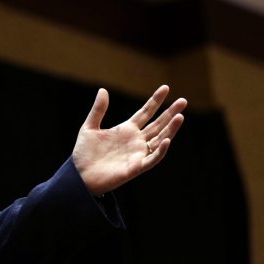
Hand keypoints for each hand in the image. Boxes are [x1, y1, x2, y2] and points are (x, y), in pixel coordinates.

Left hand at [72, 85, 186, 195]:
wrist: (80, 176)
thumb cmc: (84, 153)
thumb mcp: (89, 127)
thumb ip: (98, 110)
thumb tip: (103, 89)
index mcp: (126, 129)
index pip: (145, 112)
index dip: (155, 101)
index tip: (166, 88)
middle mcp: (135, 140)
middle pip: (157, 124)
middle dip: (170, 113)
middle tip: (183, 101)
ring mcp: (137, 153)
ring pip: (159, 139)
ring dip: (170, 129)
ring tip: (180, 116)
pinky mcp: (136, 167)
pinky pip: (152, 158)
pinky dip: (160, 150)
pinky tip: (167, 139)